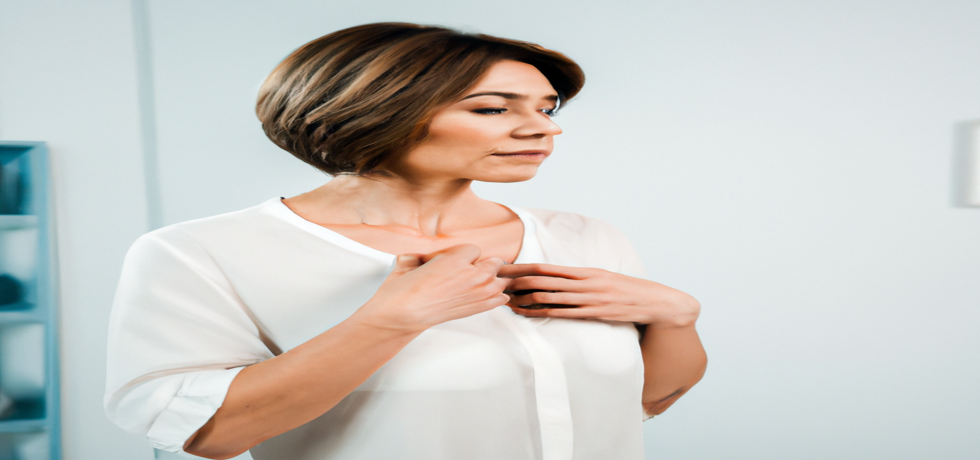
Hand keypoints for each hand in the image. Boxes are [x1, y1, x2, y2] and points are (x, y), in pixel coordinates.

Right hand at [353, 244, 509, 333]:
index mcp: (455, 260)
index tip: (460, 260)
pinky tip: (488, 296)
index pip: (475, 249)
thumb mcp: (407, 262)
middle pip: (495, 262)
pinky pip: (499, 298)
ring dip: (493, 280)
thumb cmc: (401, 292)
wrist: (400, 316)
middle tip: (472, 270)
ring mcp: (477, 293)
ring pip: (500, 280)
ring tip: (480, 283)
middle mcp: (471, 275)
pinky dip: (496, 296)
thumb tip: (421, 255)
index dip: (467, 255)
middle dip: (485, 265)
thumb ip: (420, 255)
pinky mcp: (477, 309)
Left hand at [498, 264, 699, 328]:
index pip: (546, 266)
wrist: (655, 302)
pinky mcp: (594, 314)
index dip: (521, 267)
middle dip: (515, 281)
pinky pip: (561, 314)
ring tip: (504, 300)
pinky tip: (526, 314)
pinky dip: (540, 314)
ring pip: (548, 297)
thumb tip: (554, 278)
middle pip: (542, 280)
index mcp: (585, 270)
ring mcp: (589, 299)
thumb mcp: (602, 278)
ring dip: (523, 299)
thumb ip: (579, 278)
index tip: (502, 266)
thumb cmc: (626, 290)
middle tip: (494, 282)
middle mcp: (584, 282)